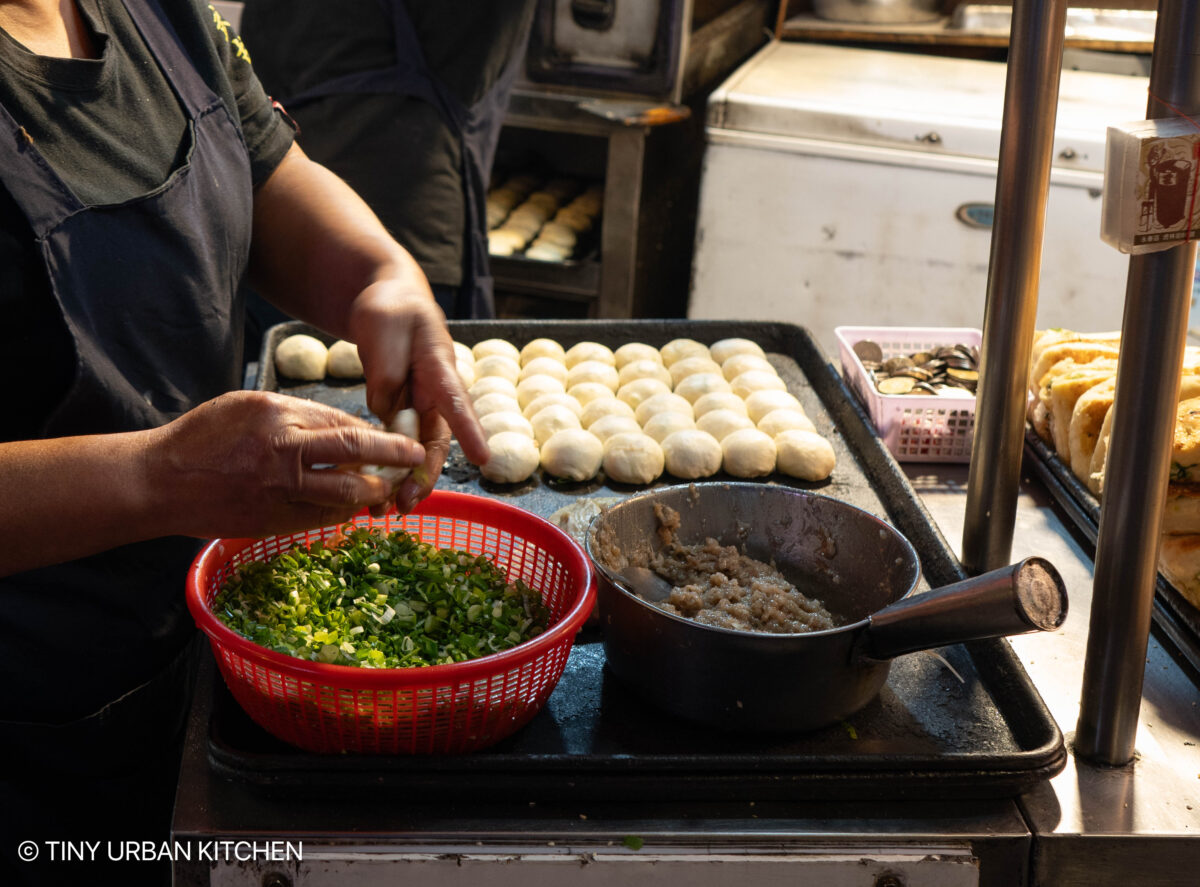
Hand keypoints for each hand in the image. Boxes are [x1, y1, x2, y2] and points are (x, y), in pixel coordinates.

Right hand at [145, 390, 425, 537]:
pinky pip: (322, 516)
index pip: (342, 422)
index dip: (376, 432)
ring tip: (386, 491)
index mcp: (277, 413)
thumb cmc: (201, 439)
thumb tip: (341, 426)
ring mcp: (279, 486)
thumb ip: (294, 414)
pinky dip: (343, 512)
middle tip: (417, 457)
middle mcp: (283, 448)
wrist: (158, 482)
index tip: (398, 437)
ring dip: (373, 491)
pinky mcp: (273, 518)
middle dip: (394, 455)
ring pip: (345, 490)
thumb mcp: (245, 407)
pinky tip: (352, 509)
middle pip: (355, 450)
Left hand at [347, 275, 488, 511]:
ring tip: (388, 509)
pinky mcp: (399, 410)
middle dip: (426, 474)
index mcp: (439, 367)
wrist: (387, 300)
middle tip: (409, 501)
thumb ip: (386, 371)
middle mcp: (434, 393)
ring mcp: (418, 404)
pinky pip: (396, 443)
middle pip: (436, 439)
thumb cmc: (391, 309)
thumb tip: (384, 410)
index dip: (470, 432)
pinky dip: (389, 467)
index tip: (483, 459)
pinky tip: (374, 492)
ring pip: (417, 449)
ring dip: (405, 480)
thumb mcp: (382, 328)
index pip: (457, 401)